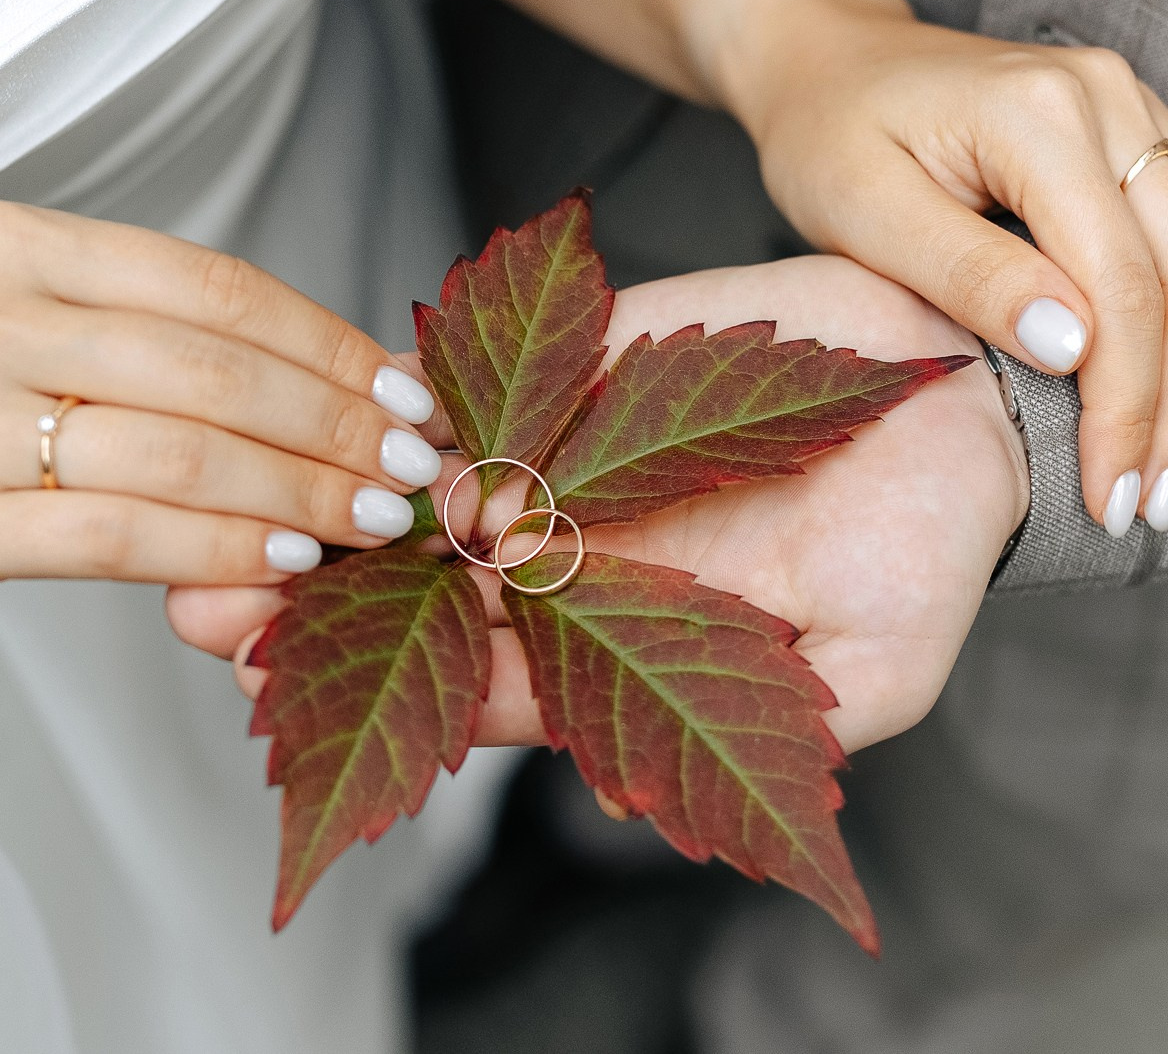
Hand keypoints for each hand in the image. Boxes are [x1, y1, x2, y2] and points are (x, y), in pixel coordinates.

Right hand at [0, 200, 444, 607]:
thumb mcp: (11, 302)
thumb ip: (143, 328)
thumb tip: (329, 380)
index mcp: (17, 243)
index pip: (216, 288)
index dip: (331, 343)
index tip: (407, 394)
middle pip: (213, 368)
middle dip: (336, 425)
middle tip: (418, 470)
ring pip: (177, 449)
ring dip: (300, 490)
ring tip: (376, 520)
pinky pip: (114, 534)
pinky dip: (218, 546)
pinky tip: (288, 559)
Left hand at [170, 256, 1026, 753]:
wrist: (965, 399)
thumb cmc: (933, 552)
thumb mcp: (869, 675)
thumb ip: (759, 734)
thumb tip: (613, 804)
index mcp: (621, 648)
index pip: (474, 683)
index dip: (375, 693)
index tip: (271, 687)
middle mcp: (571, 561)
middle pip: (414, 595)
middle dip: (305, 605)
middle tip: (202, 605)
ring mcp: (565, 460)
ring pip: (419, 489)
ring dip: (323, 501)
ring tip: (224, 506)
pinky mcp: (577, 362)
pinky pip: (474, 379)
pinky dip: (402, 393)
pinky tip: (321, 400)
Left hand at [705, 0, 1167, 533]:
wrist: (831, 58)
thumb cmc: (830, 140)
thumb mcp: (864, 213)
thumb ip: (970, 275)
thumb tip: (1077, 349)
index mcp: (1039, 115)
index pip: (1123, 286)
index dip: (1129, 404)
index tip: (1112, 496)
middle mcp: (1110, 97)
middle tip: (1160, 503)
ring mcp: (1141, 103)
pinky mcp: (1150, 121)